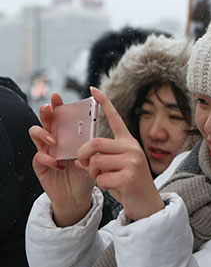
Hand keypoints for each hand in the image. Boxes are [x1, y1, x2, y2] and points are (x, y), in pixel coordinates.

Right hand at [29, 93, 94, 226]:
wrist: (79, 196)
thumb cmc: (87, 173)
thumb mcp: (92, 156)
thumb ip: (90, 144)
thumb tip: (94, 131)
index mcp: (68, 134)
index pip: (61, 116)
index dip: (57, 105)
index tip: (58, 96)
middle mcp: (54, 140)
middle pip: (45, 120)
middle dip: (45, 112)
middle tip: (49, 107)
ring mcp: (45, 151)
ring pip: (35, 134)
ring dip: (44, 134)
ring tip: (54, 140)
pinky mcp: (40, 166)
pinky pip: (39, 157)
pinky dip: (48, 159)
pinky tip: (59, 163)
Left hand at [77, 87, 164, 220]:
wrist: (147, 203)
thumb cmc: (129, 183)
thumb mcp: (116, 167)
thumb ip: (100, 158)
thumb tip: (80, 159)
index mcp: (129, 142)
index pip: (115, 118)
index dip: (104, 103)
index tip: (94, 89)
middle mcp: (132, 148)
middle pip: (95, 143)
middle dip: (83, 155)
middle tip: (83, 163)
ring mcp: (132, 162)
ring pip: (96, 162)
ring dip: (93, 174)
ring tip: (103, 178)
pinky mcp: (129, 178)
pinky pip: (101, 179)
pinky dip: (101, 186)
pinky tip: (114, 188)